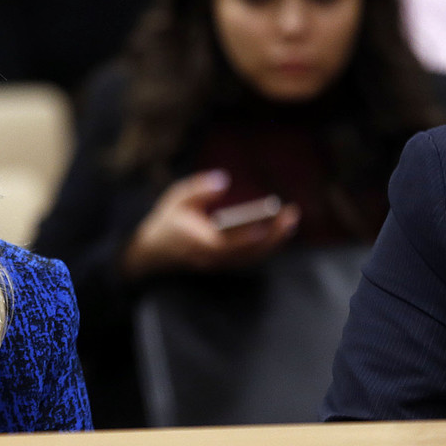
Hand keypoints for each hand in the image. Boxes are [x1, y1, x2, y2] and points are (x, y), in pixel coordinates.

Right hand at [120, 170, 299, 280]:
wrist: (153, 252)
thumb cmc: (167, 221)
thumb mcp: (176, 199)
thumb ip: (199, 189)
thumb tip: (224, 181)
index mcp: (199, 242)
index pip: (228, 243)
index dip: (247, 237)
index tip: (265, 226)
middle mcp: (212, 258)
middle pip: (249, 251)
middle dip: (273, 235)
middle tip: (291, 215)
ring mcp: (220, 264)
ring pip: (253, 257)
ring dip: (274, 242)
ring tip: (290, 221)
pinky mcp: (225, 265)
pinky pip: (250, 258)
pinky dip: (266, 246)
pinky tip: (278, 231)